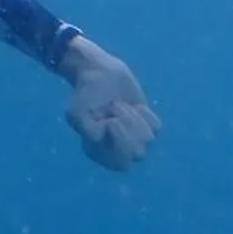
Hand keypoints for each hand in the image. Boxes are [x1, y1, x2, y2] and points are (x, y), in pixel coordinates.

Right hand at [58, 35, 159, 171]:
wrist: (99, 71)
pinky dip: (146, 115)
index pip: (119, 162)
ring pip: (147, 140)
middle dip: (129, 130)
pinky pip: (156, 128)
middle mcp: (117, 149)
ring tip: (121, 105)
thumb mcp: (77, 111)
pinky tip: (134, 106)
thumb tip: (100, 139)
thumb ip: (86, 129)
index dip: (118, 140)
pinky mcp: (146, 125)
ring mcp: (134, 138)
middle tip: (117, 110)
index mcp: (98, 151)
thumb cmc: (85, 93)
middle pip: (137, 154)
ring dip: (135, 119)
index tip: (108, 120)